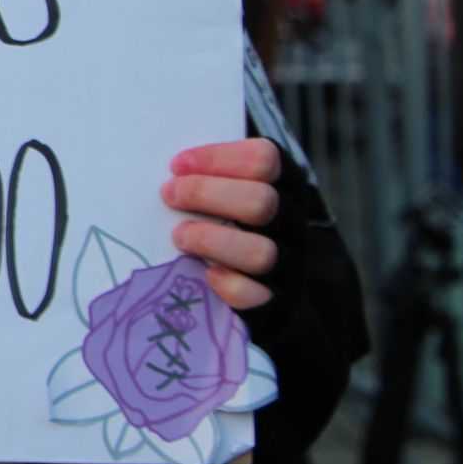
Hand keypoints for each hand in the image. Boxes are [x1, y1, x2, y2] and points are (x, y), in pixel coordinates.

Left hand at [163, 139, 280, 310]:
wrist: (270, 293)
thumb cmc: (233, 224)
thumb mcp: (232, 191)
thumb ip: (212, 174)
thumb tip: (171, 162)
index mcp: (284, 187)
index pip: (265, 159)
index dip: (219, 158)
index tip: (177, 165)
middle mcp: (293, 225)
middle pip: (262, 202)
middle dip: (206, 194)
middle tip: (169, 196)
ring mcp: (289, 267)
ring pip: (261, 252)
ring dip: (211, 241)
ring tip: (179, 236)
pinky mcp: (279, 305)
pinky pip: (258, 298)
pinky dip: (230, 286)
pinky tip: (207, 274)